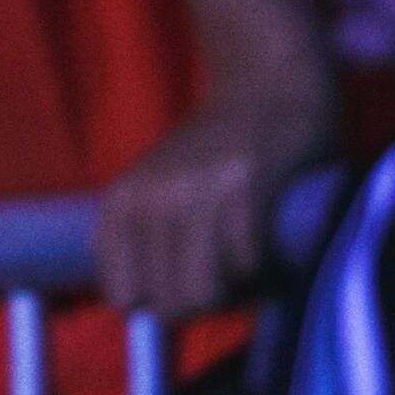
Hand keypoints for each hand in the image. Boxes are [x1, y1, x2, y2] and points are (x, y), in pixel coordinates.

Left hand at [95, 75, 331, 316]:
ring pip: (207, 294)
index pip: (124, 295)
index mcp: (123, 200)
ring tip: (251, 264)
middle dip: (206, 304)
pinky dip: (267, 269)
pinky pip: (250, 266)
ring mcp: (197, 191)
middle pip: (170, 305)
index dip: (163, 303)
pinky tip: (271, 242)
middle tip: (231, 278)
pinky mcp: (246, 187)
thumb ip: (140, 235)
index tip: (190, 284)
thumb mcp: (157, 185)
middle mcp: (152, 197)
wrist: (267, 85)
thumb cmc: (217, 149)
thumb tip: (134, 310)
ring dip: (238, 292)